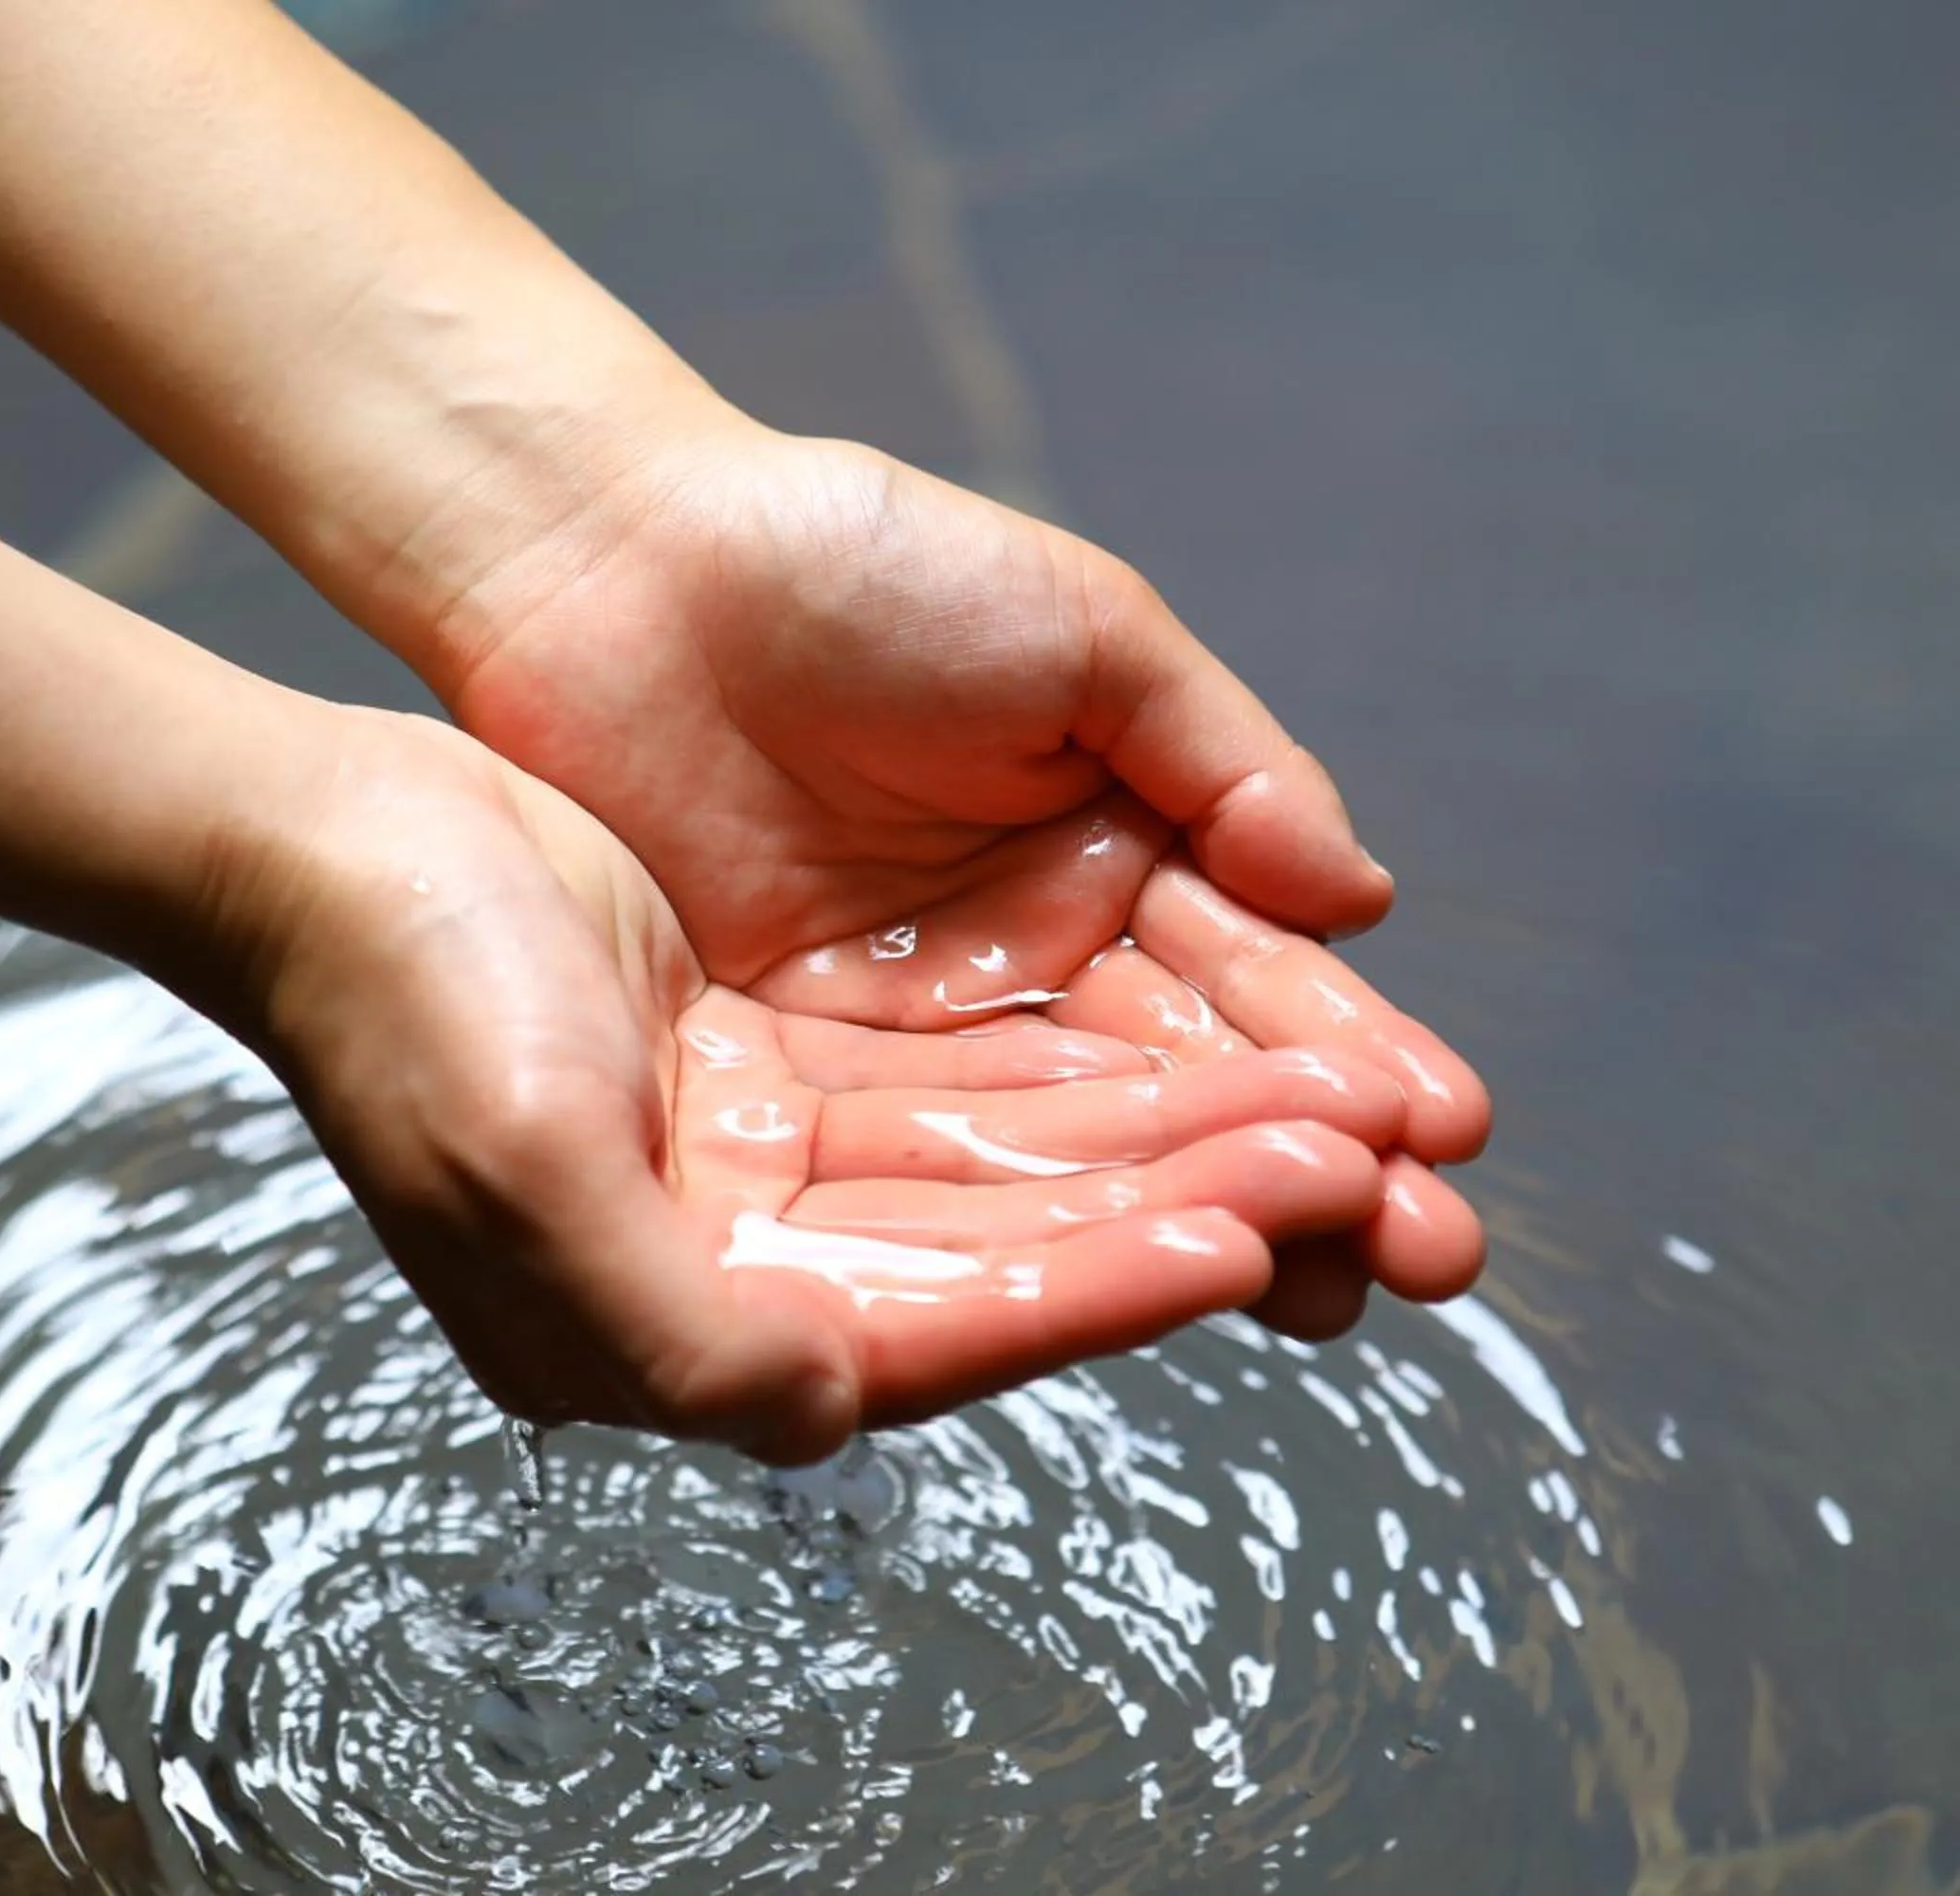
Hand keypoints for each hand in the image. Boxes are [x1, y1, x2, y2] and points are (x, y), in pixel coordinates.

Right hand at [225, 709, 1421, 1461]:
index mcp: (660, 1326)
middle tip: (1348, 1170)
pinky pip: (952, 1080)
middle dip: (1167, 1207)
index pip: (919, 1327)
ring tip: (1323, 1108)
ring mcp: (746, 1161)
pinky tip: (1199, 1043)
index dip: (1083, 1291)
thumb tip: (824, 1412)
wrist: (313, 836)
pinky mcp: (762, 1063)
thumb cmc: (396, 995)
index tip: (1239, 1244)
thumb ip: (673, 1325)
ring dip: (1154, 1135)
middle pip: (990, 1250)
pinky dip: (1073, 1068)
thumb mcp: (518, 1163)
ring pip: (996, 1161)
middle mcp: (724, 1263)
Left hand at [414, 418, 1491, 1340]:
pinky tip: (1119, 1278)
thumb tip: (1364, 900)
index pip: (1258, 980)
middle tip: (1430, 1257)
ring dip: (1199, 1217)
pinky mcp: (798, 1068)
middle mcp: (1032, 961)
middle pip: (1190, 1089)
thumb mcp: (1081, 631)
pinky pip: (926, 1160)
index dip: (1351, 1053)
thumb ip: (1221, 763)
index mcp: (1119, 852)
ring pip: (1078, 1146)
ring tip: (1323, 1295)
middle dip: (1315, 1168)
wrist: (623, 571)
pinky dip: (1026, 1218)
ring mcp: (916, 1028)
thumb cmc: (859, 564)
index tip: (1445, 1130)